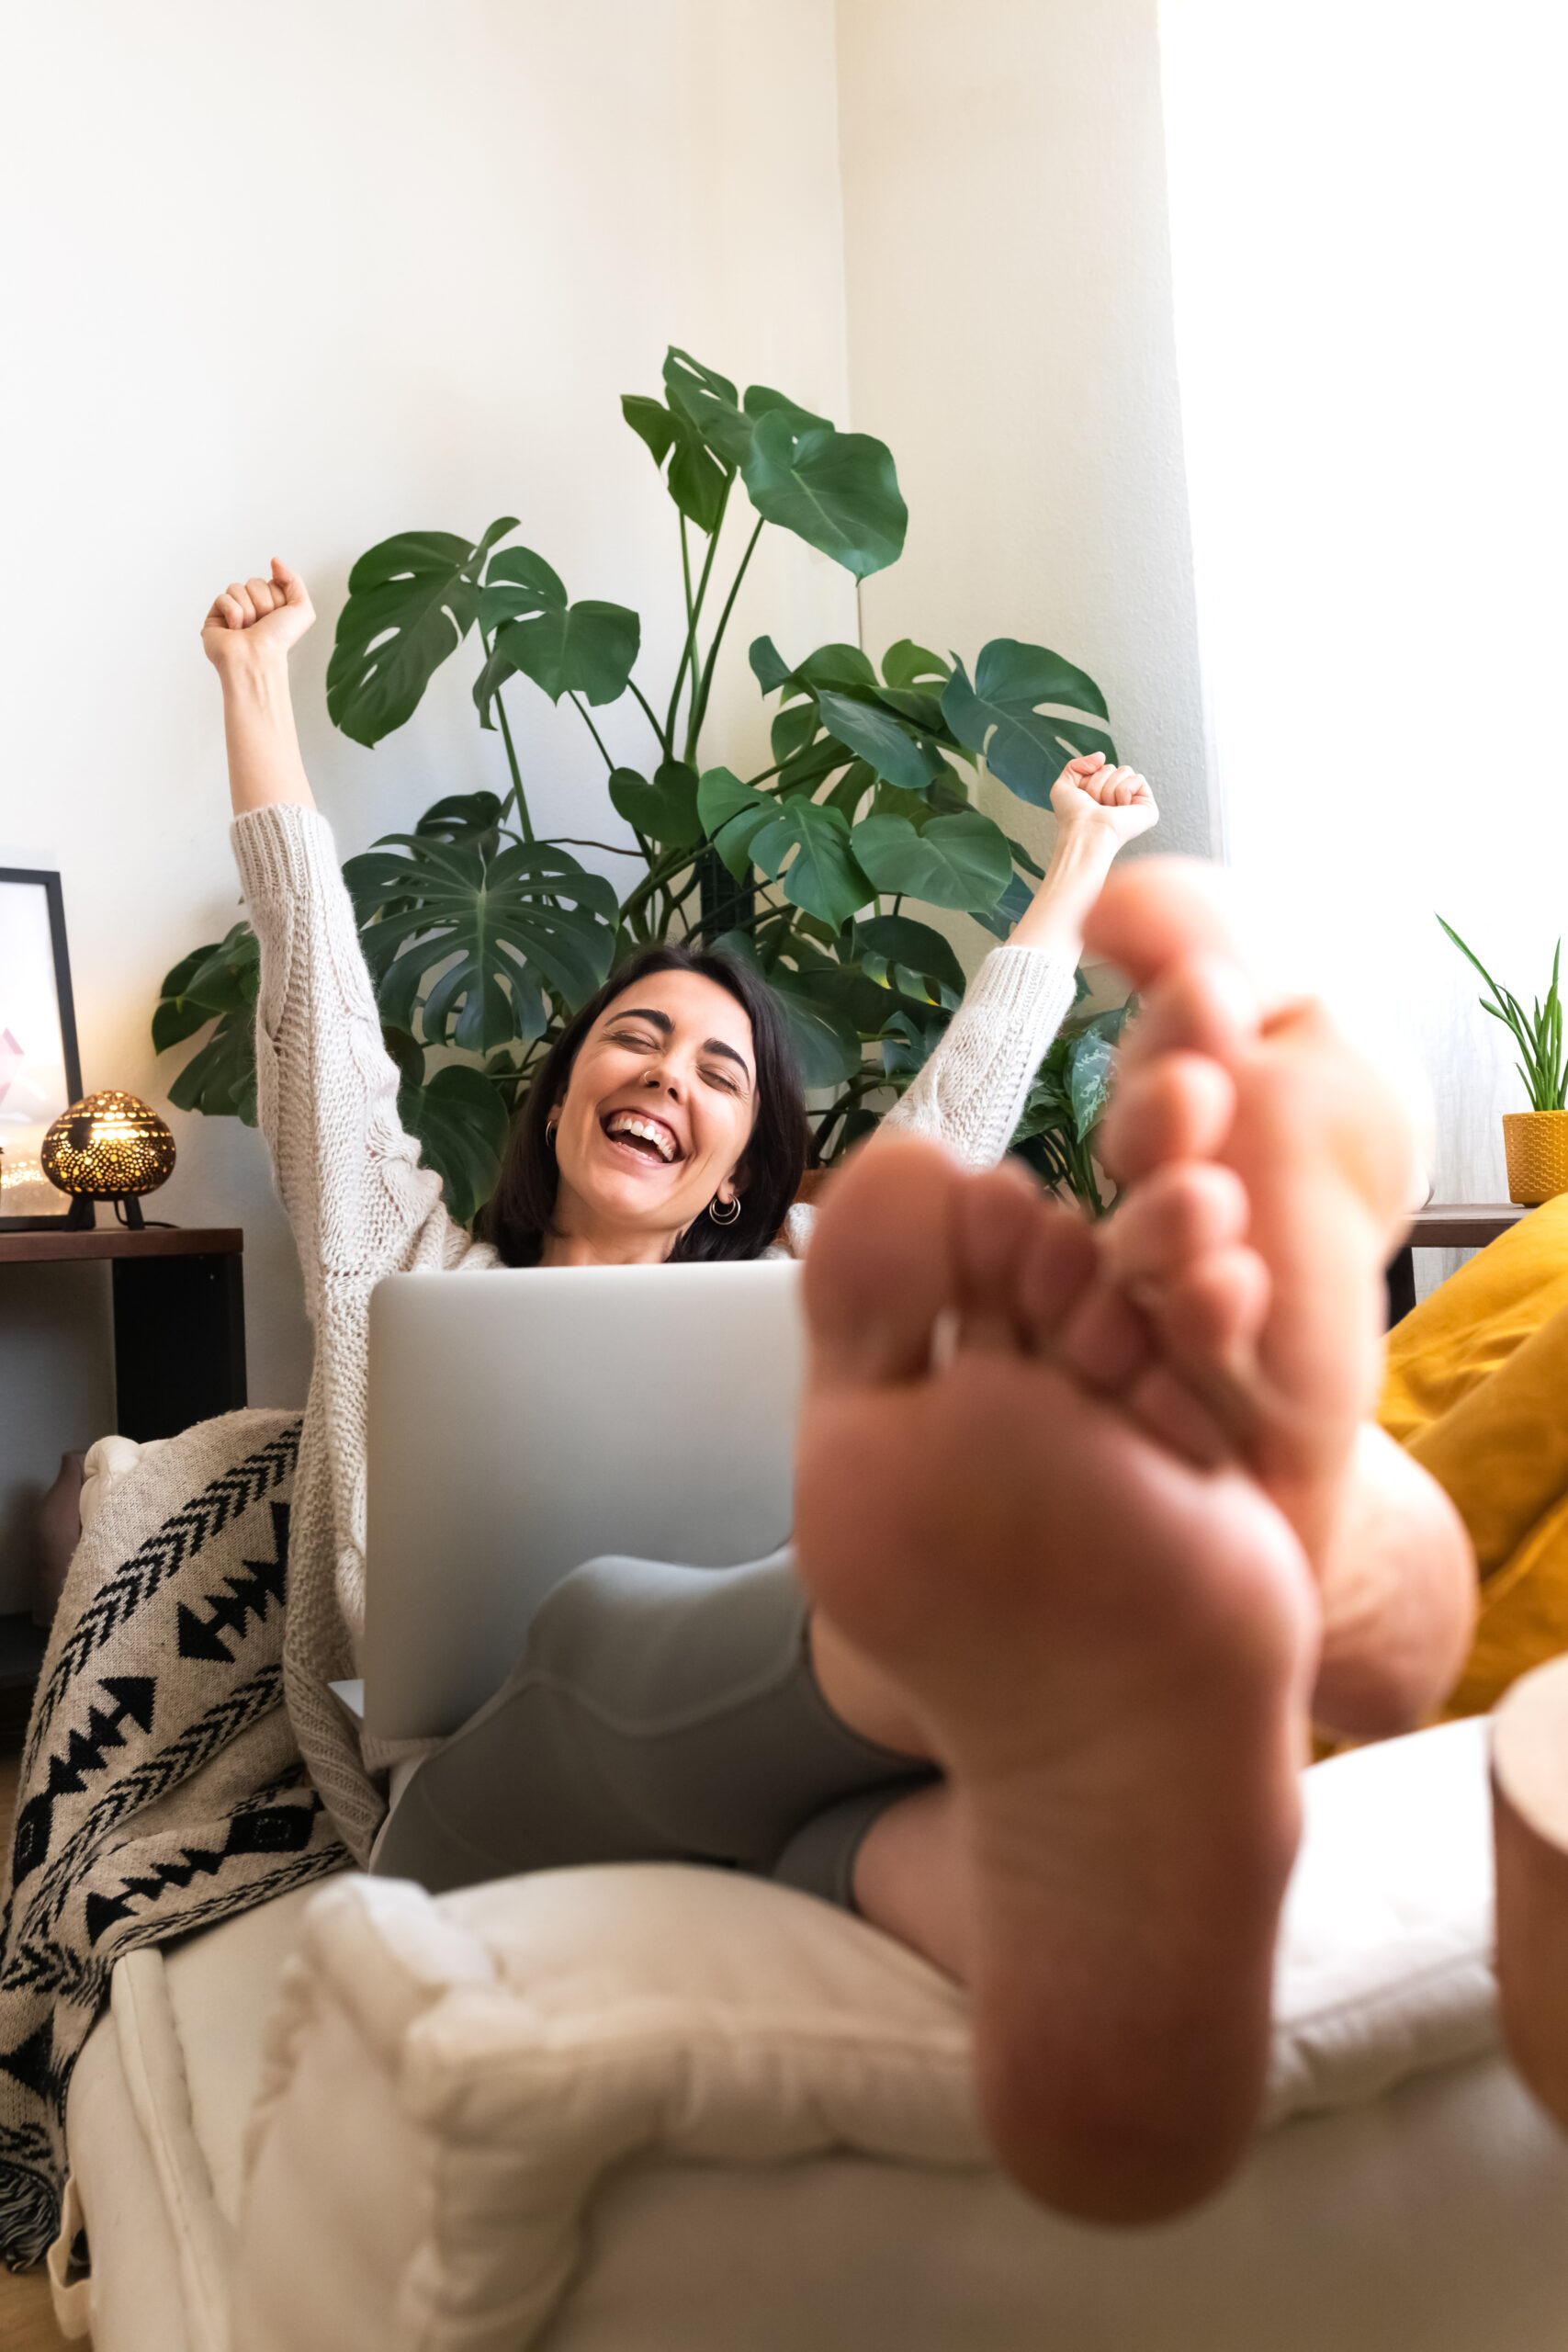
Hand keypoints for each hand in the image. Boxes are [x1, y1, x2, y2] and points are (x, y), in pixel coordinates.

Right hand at [201, 558, 313, 676]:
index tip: (277, 617)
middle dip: (263, 603)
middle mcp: (252, 607)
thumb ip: (294, 581)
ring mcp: (232, 611)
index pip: (271, 582)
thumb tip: (275, 561)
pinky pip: (223, 597)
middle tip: (262, 624)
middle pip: (254, 583)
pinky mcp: (215, 616)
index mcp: (271, 606)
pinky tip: (235, 629)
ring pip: (237, 588)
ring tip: (248, 629)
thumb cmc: (279, 640)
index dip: (277, 598)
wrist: (258, 657)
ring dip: (248, 610)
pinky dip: (233, 613)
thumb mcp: (302, 610)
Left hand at [1050, 752, 1157, 849]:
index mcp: (1102, 796)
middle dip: (1098, 782)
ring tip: (1106, 808)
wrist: (1084, 831)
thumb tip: (1101, 756)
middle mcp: (1118, 800)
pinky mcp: (1148, 809)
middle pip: (1112, 767)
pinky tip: (1120, 808)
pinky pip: (1138, 779)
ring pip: (1125, 770)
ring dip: (1109, 788)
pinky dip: (1124, 790)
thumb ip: (1076, 765)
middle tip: (1095, 804)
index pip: (1101, 768)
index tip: (1084, 798)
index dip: (1088, 779)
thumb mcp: (1063, 786)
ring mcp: (1134, 804)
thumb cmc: (1072, 817)